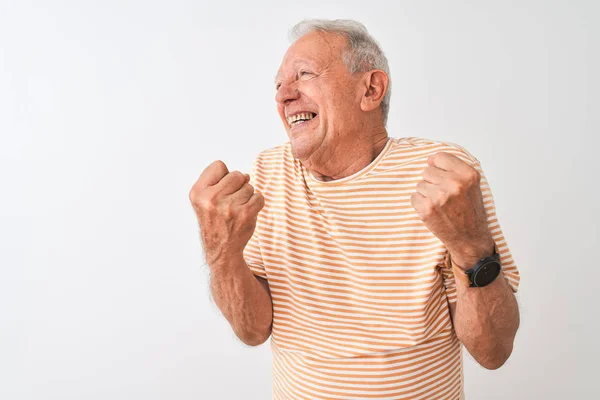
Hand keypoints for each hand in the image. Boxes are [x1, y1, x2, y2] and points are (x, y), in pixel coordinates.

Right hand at [189, 160, 264, 265]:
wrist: (221, 249)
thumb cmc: (214, 221)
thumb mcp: (203, 200)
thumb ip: (219, 181)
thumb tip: (246, 175)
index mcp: (198, 192)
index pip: (219, 165)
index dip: (223, 176)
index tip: (220, 190)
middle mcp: (212, 198)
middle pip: (237, 174)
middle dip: (238, 186)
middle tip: (230, 202)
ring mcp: (229, 206)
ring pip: (249, 187)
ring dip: (246, 197)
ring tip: (236, 210)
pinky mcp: (246, 214)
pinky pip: (259, 197)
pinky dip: (256, 204)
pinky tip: (246, 213)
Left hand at [411, 152, 493, 268]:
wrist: (470, 238)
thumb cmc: (470, 211)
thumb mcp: (472, 185)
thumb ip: (454, 169)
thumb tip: (430, 160)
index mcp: (468, 175)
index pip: (440, 157)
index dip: (438, 165)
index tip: (441, 175)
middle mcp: (454, 184)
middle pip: (427, 171)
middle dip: (432, 181)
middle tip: (444, 195)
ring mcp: (439, 197)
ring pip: (420, 184)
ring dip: (426, 193)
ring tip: (440, 204)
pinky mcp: (427, 209)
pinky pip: (414, 197)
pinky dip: (420, 204)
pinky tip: (433, 211)